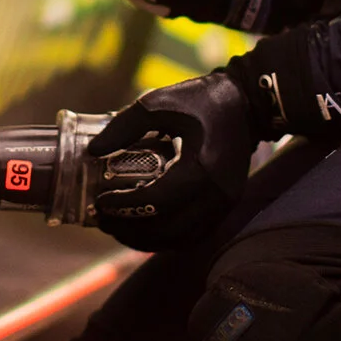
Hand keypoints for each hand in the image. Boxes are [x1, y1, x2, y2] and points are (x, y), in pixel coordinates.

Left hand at [88, 71, 254, 251]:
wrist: (247, 105)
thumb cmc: (202, 100)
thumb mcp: (159, 103)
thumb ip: (125, 125)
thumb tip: (94, 151)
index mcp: (201, 168)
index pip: (157, 201)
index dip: (124, 206)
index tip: (100, 201)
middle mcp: (216, 194)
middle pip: (167, 230)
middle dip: (130, 230)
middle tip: (103, 220)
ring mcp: (224, 205)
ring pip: (180, 239)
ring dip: (147, 239)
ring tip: (119, 228)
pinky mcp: (225, 207)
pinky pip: (193, 235)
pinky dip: (167, 238)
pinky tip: (146, 228)